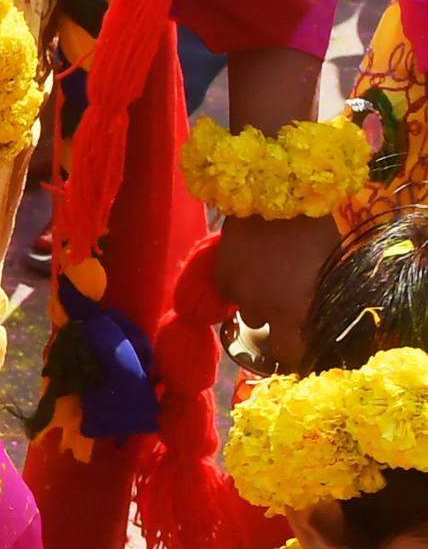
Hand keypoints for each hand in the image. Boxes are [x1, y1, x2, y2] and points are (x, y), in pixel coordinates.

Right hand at [214, 213, 342, 371]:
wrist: (277, 195)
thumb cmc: (316, 234)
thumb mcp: (329, 274)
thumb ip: (318, 303)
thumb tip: (317, 321)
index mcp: (297, 313)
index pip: (291, 352)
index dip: (295, 350)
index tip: (300, 343)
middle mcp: (264, 310)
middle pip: (267, 330)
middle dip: (277, 322)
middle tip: (285, 305)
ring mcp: (238, 293)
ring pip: (247, 311)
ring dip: (257, 302)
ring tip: (266, 282)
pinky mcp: (220, 274)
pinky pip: (229, 292)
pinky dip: (238, 285)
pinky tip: (249, 268)